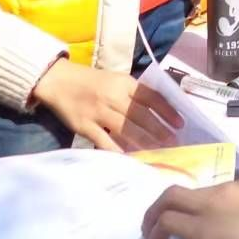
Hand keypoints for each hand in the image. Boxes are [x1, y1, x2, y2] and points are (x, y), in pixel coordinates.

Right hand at [31, 58, 182, 151]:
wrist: (59, 81)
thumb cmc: (92, 82)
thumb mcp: (116, 80)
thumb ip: (134, 94)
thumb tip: (158, 112)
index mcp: (123, 82)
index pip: (151, 96)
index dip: (167, 111)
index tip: (180, 123)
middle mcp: (112, 96)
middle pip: (140, 115)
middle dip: (159, 130)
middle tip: (173, 142)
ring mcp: (98, 111)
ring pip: (125, 129)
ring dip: (143, 141)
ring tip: (157, 151)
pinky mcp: (84, 125)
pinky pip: (104, 140)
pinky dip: (117, 150)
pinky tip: (129, 158)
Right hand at [143, 177, 238, 238]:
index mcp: (203, 226)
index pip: (165, 220)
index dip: (154, 233)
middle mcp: (213, 200)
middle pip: (172, 195)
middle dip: (156, 210)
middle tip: (154, 226)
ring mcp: (232, 186)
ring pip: (198, 190)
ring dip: (188, 205)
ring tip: (192, 222)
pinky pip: (223, 188)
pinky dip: (214, 200)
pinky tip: (224, 215)